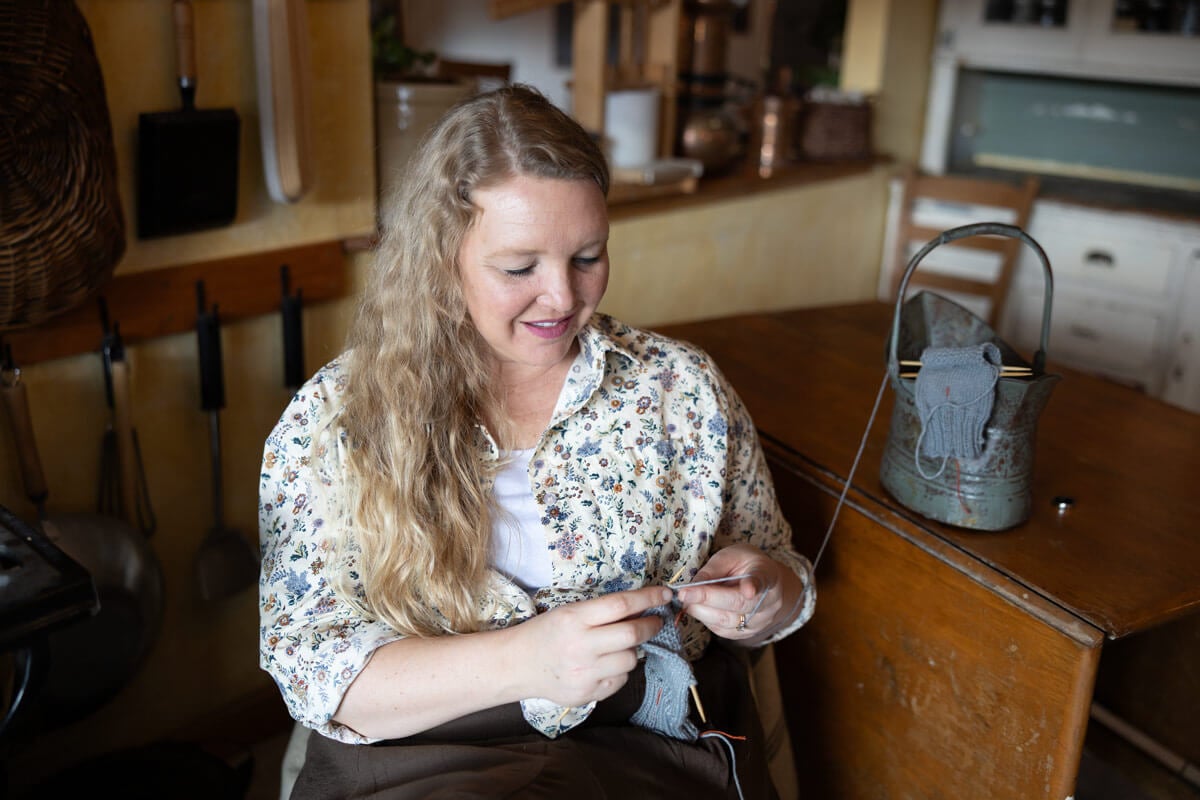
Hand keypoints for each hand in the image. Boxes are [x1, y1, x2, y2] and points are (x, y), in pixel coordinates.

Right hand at [515, 584, 670, 706]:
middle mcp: (581, 646)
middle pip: (631, 634)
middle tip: (655, 620)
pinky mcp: (587, 694)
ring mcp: (584, 673)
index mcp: (575, 619)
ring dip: (634, 650)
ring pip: (630, 659)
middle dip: (651, 625)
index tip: (664, 594)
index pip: (621, 604)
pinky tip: (607, 664)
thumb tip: (641, 608)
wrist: (517, 665)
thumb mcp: (568, 613)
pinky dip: (621, 670)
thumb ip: (601, 612)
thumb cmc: (546, 633)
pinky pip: (620, 680)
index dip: (648, 597)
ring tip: (621, 645)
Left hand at [675, 544, 794, 641]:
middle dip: (708, 599)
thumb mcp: (731, 556)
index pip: (761, 581)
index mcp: (767, 575)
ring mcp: (760, 621)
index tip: (748, 590)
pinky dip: (705, 619)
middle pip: (739, 604)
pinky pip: (722, 630)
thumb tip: (692, 586)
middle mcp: (769, 602)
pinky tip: (698, 607)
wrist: (765, 584)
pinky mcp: (747, 633)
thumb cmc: (745, 566)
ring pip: (728, 621)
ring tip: (686, 599)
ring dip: (701, 611)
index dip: (754, 586)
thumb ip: (713, 569)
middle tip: (683, 594)